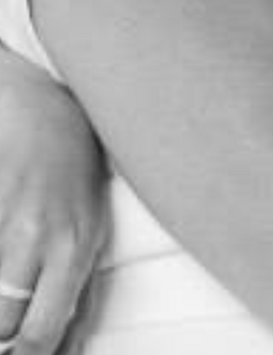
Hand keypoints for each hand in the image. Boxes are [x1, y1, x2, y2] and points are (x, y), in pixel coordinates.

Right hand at [0, 50, 104, 354]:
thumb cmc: (75, 174)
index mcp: (75, 248)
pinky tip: (7, 254)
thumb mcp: (93, 231)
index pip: (43, 332)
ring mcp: (7, 218)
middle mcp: (39, 235)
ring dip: (0, 297)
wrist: (47, 112)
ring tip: (13, 278)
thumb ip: (80, 292)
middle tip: (10, 319)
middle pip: (4, 320)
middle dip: (3, 329)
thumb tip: (69, 348)